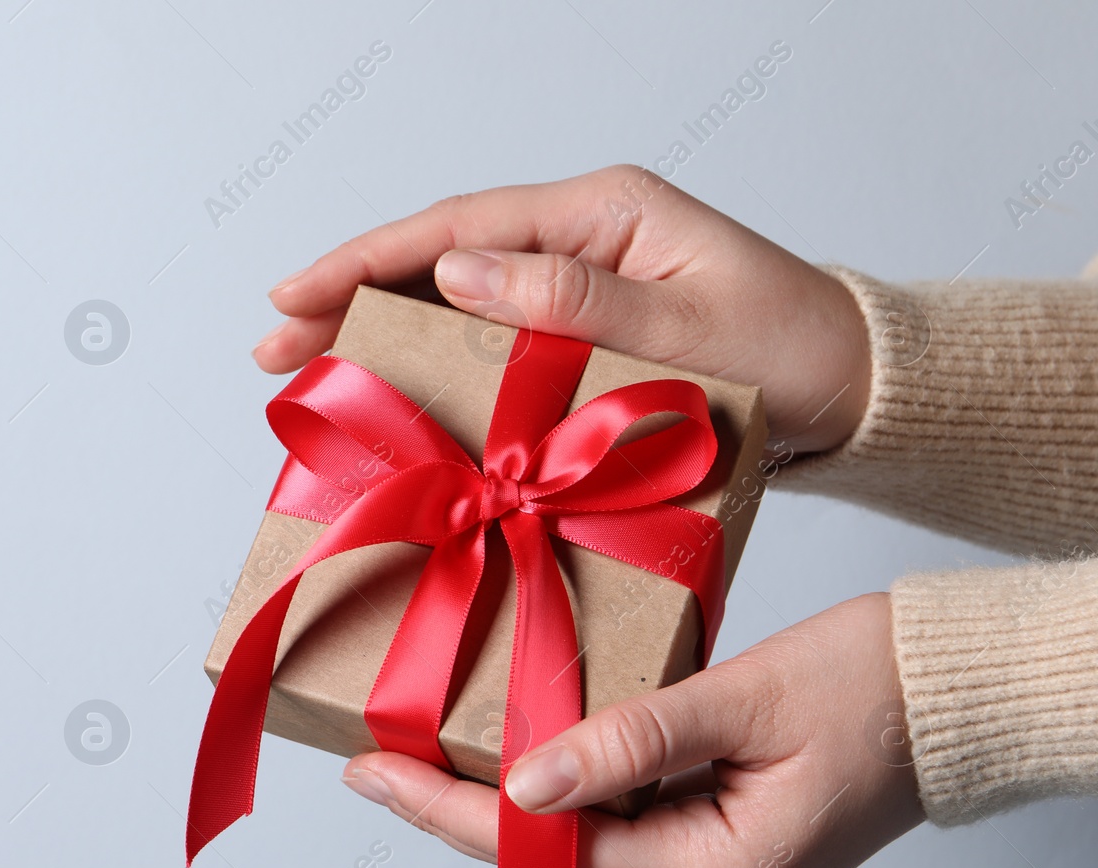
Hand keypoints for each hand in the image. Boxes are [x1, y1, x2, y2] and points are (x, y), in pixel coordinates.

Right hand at [258, 165, 870, 452]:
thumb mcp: (691, 330)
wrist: (855, 393)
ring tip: (306, 367)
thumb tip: (461, 274)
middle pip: (441, 262)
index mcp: (605, 213)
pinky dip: (437, 361)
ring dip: (381, 332)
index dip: (369, 260)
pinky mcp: (585, 332)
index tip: (295, 292)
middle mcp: (582, 238)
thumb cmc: (792, 354)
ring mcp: (581, 284)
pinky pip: (493, 340)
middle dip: (351, 297)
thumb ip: (576, 302)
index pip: (461, 229)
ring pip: (457, 300)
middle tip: (272, 344)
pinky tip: (394, 387)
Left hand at [341, 593, 923, 867]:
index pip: (557, 856)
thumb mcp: (744, 698)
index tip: (376, 775)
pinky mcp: (728, 840)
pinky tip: (517, 752)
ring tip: (422, 758)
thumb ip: (632, 743)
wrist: (961, 688)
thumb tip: (525, 783)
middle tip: (374, 766)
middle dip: (464, 814)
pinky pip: (628, 824)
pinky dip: (569, 791)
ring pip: (590, 846)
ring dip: (510, 805)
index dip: (456, 815)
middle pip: (562, 863)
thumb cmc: (878, 683)